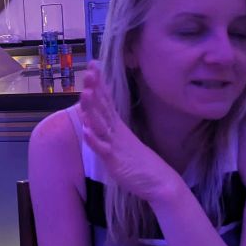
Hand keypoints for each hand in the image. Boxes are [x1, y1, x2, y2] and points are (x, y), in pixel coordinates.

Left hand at [78, 63, 182, 204]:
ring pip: (102, 124)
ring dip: (93, 109)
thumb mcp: (122, 138)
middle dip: (96, 89)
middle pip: (104, 107)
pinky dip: (94, 140)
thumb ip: (110, 125)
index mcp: (117, 125)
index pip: (107, 99)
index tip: (93, 63)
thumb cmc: (138, 160)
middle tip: (90, 70)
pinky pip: (103, 149)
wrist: (160, 181)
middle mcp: (116, 131)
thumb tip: (98, 111)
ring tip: (85, 93)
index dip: (99, 82)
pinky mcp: (115, 160)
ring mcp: (116, 144)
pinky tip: (85, 131)